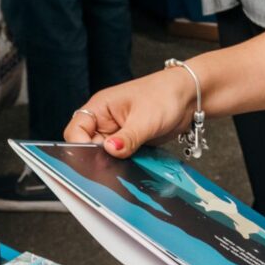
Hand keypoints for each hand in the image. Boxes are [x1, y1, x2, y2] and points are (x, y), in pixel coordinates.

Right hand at [65, 68, 196, 156]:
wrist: (189, 97)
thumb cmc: (165, 95)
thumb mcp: (145, 119)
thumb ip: (127, 138)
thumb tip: (110, 151)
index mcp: (99, 108)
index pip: (75, 131)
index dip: (80, 147)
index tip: (95, 159)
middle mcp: (104, 121)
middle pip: (87, 146)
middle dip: (97, 159)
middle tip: (110, 169)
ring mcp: (117, 133)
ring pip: (104, 155)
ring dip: (112, 163)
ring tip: (124, 169)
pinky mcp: (129, 143)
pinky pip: (120, 158)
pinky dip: (124, 165)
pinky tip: (132, 169)